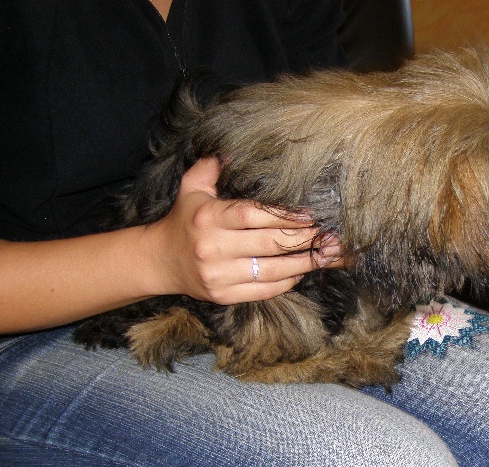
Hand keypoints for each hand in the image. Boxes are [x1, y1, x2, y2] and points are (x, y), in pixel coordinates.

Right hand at [146, 157, 343, 303]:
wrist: (159, 261)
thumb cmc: (184, 220)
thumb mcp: (191, 188)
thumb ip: (211, 167)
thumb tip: (234, 148)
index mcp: (208, 218)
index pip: (253, 215)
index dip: (285, 216)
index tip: (311, 215)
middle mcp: (213, 248)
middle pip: (269, 244)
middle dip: (304, 239)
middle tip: (328, 235)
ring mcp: (219, 275)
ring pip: (272, 271)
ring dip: (304, 263)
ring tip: (326, 255)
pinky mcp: (224, 296)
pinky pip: (264, 291)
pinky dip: (287, 282)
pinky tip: (302, 271)